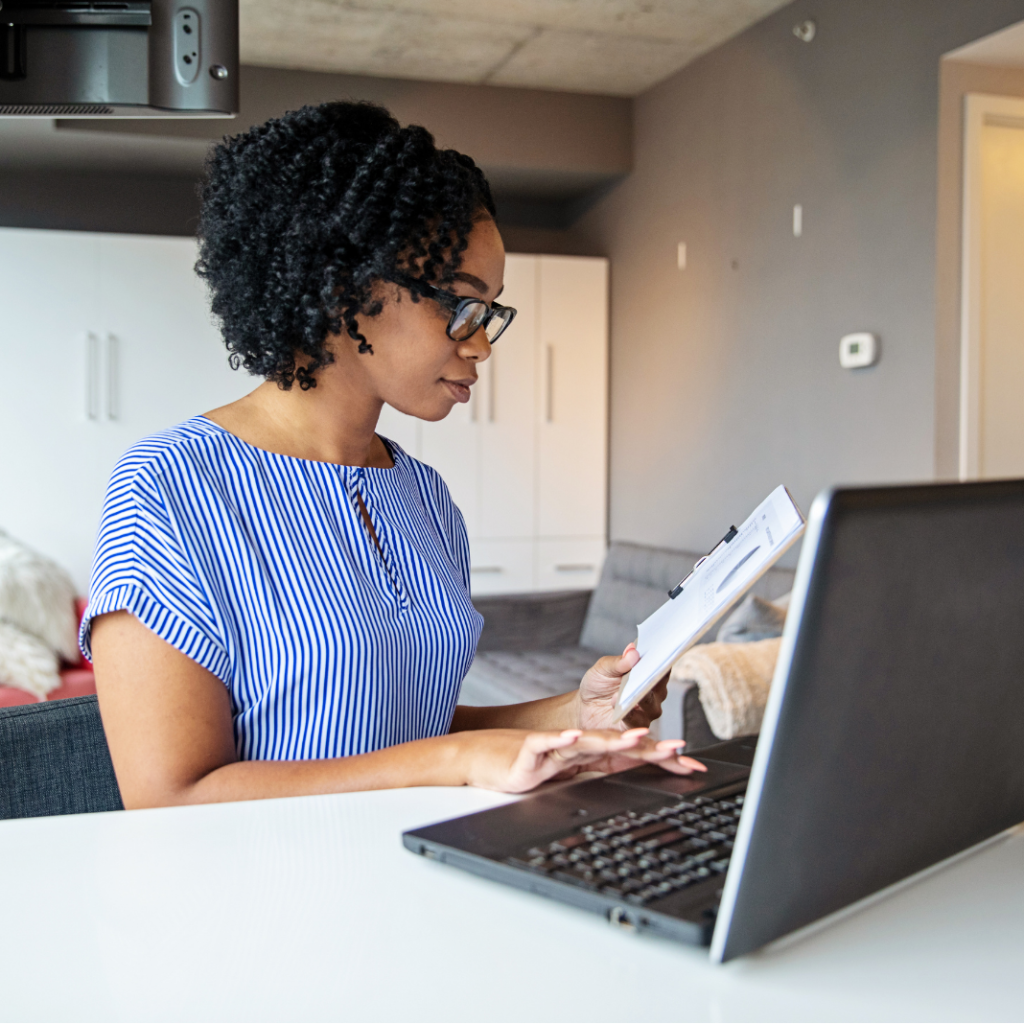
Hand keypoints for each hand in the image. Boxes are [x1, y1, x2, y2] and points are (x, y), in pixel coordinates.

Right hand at [459, 727, 705, 793]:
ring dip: (612, 740)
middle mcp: (578, 746)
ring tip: (636, 737)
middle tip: (679, 748)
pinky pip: (548, 743)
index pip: (632, 755)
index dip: (661, 758)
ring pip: (588, 742)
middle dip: (650, 748)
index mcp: (590, 755)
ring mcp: (556, 746)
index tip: (692, 765)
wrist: (485, 760)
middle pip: (618, 746)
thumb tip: (633, 778)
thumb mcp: (570, 776)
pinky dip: (562, 739)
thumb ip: (601, 774)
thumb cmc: (528, 768)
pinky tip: (575, 735)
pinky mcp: (532, 749)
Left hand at [576, 644, 669, 731]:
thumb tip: (632, 650)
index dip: (663, 657)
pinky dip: (628, 712)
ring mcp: (647, 711)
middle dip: (652, 676)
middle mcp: (653, 693)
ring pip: (650, 703)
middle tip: (646, 669)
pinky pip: (637, 720)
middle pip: (658, 684)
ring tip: (623, 690)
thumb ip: (618, 661)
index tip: (660, 649)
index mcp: (648, 674)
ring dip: (638, 696)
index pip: (662, 664)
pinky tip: (618, 704)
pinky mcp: (636, 726)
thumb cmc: (598, 685)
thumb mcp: (603, 669)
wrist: (584, 709)